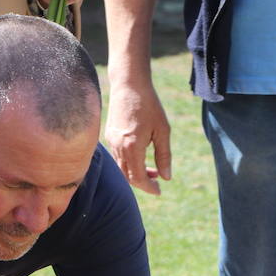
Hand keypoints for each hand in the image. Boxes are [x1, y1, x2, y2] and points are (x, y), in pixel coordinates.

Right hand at [104, 80, 171, 194]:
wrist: (129, 84)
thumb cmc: (149, 105)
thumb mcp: (163, 131)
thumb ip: (164, 156)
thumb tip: (166, 177)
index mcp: (132, 147)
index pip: (138, 178)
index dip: (149, 187)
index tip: (159, 191)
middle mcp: (118, 147)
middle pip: (128, 176)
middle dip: (143, 182)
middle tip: (158, 181)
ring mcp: (111, 141)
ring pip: (122, 167)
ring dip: (136, 172)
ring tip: (152, 169)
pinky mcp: (109, 135)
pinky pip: (117, 156)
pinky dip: (129, 162)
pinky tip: (140, 156)